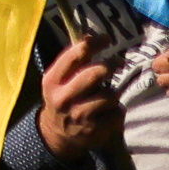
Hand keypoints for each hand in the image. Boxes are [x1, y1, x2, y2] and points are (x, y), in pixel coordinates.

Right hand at [40, 40, 126, 161]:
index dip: (94, 44)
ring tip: (106, 96)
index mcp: (52, 81)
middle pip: (96, 73)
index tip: (106, 39)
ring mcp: (79, 114)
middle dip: (111, 65)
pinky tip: (106, 113)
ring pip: (110, 95)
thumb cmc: (62, 99)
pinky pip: (117, 113)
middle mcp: (63, 97)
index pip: (75, 55)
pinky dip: (116, 111)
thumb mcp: (58, 80)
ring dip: (112, 93)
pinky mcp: (94, 130)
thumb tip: (90, 36)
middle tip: (118, 63)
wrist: (56, 134)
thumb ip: (72, 61)